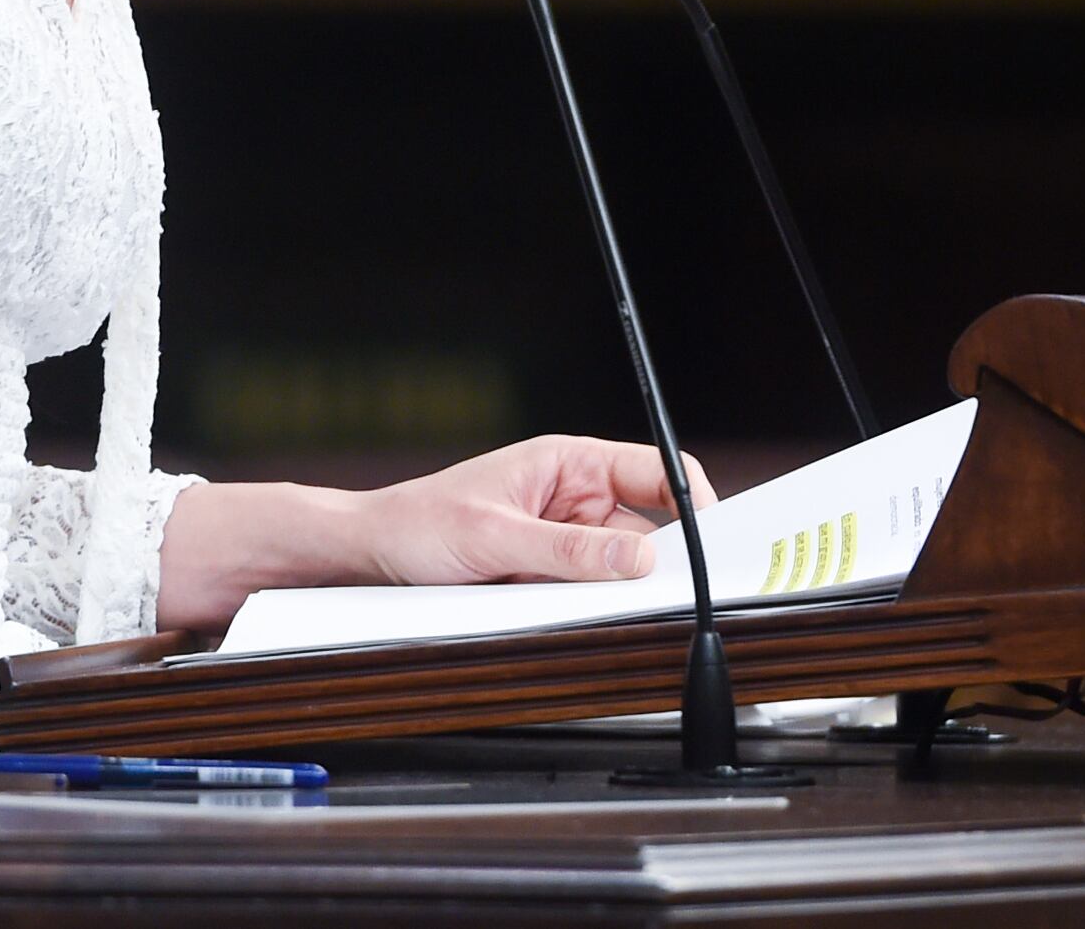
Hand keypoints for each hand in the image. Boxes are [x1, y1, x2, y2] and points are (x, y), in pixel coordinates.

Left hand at [355, 435, 713, 586]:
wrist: (373, 558)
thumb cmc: (421, 523)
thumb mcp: (496, 536)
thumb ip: (569, 549)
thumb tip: (640, 558)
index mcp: (571, 464)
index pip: (657, 471)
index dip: (693, 503)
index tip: (712, 545)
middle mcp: (576, 500)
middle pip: (647, 532)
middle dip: (657, 565)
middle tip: (670, 598)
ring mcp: (566, 543)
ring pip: (619, 573)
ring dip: (616, 594)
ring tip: (599, 609)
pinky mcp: (551, 578)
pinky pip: (588, 596)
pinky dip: (589, 611)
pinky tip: (574, 620)